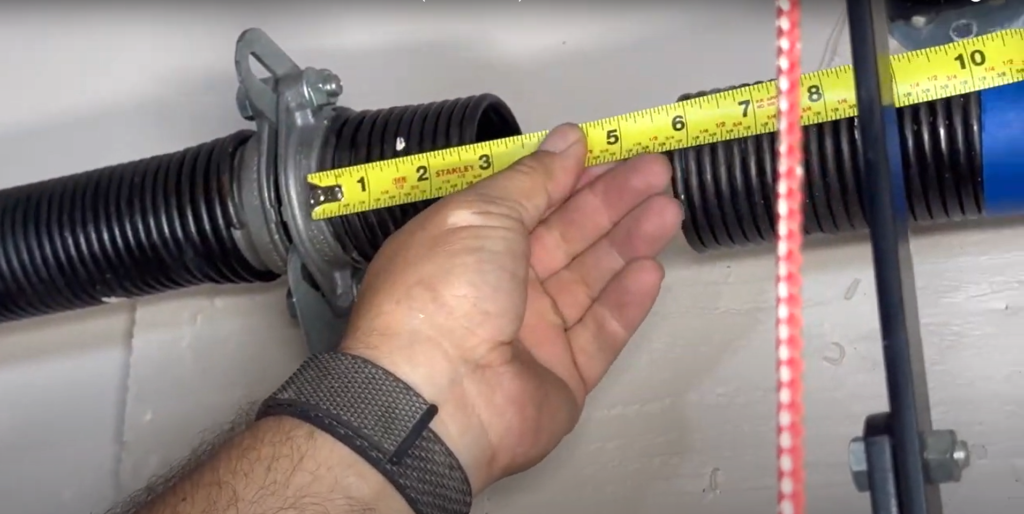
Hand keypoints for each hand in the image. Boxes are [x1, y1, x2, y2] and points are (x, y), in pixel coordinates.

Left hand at [341, 124, 681, 492]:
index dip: (571, 175)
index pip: (529, 201)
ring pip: (591, 280)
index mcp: (468, 244)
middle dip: (613, 202)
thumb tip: (565, 141)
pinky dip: (626, 302)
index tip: (611, 149)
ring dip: (629, 242)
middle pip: (567, 236)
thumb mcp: (481, 213)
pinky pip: (601, 332)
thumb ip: (532, 179)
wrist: (438, 397)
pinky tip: (650, 270)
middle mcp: (499, 286)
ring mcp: (532, 334)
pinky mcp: (563, 376)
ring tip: (668, 210)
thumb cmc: (442, 295)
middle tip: (657, 172)